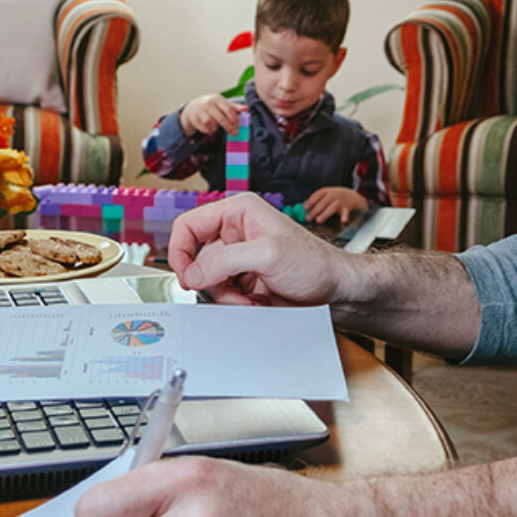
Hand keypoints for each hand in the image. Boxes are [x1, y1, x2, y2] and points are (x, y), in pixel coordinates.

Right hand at [168, 192, 348, 306]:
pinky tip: (258, 302)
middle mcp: (236, 232)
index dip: (180, 251)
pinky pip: (223, 295)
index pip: (188, 226)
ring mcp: (240, 257)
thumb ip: (224, 261)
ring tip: (253, 299)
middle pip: (197, 260)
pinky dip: (236, 304)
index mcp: (238, 212)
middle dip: (214, 282)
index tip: (186, 277)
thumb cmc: (314, 263)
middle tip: (235, 293)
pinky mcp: (245, 279)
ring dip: (227, 297)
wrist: (336, 291)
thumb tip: (191, 273)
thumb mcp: (267, 255)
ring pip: (209, 282)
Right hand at [178, 95, 240, 136]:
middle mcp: (208, 104)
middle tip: (235, 133)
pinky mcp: (195, 119)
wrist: (193, 108)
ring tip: (217, 128)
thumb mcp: (222, 104)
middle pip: (222, 118)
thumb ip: (234, 107)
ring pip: (212, 124)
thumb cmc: (211, 106)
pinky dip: (209, 130)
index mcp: (217, 99)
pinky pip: (205, 129)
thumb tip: (246, 108)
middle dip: (230, 127)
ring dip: (217, 128)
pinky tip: (210, 128)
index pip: (229, 109)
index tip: (238, 125)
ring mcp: (200, 111)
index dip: (235, 118)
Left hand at [304, 186, 366, 226]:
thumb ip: (317, 200)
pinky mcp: (347, 208)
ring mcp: (341, 202)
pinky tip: (342, 221)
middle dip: (315, 211)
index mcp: (327, 191)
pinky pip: (346, 213)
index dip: (310, 201)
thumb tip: (304, 209)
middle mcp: (334, 195)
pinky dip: (345, 217)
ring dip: (325, 214)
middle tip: (308, 218)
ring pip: (332, 208)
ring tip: (318, 220)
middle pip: (323, 202)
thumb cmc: (335, 197)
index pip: (317, 195)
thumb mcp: (327, 194)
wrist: (353, 196)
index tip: (305, 208)